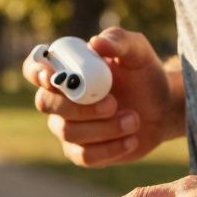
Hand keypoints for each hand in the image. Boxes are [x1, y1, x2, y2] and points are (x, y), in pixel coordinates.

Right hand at [23, 27, 181, 167]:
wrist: (162, 107)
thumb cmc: (143, 74)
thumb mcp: (137, 51)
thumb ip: (118, 40)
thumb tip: (96, 43)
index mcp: (66, 70)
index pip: (33, 69)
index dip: (35, 73)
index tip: (52, 77)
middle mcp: (60, 99)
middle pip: (45, 104)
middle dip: (79, 106)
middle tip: (113, 103)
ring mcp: (68, 127)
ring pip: (68, 132)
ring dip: (104, 128)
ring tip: (134, 120)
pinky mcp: (82, 152)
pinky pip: (84, 156)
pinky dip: (110, 149)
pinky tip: (131, 139)